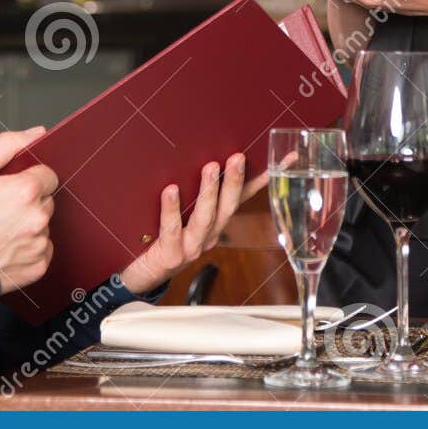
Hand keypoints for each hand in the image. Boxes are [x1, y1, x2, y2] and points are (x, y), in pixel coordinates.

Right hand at [0, 127, 57, 293]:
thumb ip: (8, 144)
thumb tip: (38, 133)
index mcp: (25, 190)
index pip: (48, 175)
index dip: (29, 178)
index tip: (11, 188)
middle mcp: (36, 218)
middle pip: (46, 201)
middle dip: (28, 202)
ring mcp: (37, 245)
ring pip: (44, 226)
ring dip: (28, 226)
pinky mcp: (36, 268)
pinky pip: (42, 251)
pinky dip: (28, 249)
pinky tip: (5, 247)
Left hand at [117, 154, 267, 295]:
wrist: (144, 274)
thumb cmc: (165, 238)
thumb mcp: (186, 214)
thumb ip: (198, 191)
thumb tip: (203, 154)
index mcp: (217, 223)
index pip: (245, 197)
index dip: (263, 179)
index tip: (282, 159)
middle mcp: (209, 235)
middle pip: (228, 208)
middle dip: (235, 182)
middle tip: (238, 157)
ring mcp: (191, 247)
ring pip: (205, 218)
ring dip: (210, 192)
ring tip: (211, 168)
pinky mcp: (171, 254)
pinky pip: (171, 230)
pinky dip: (171, 209)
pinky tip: (171, 190)